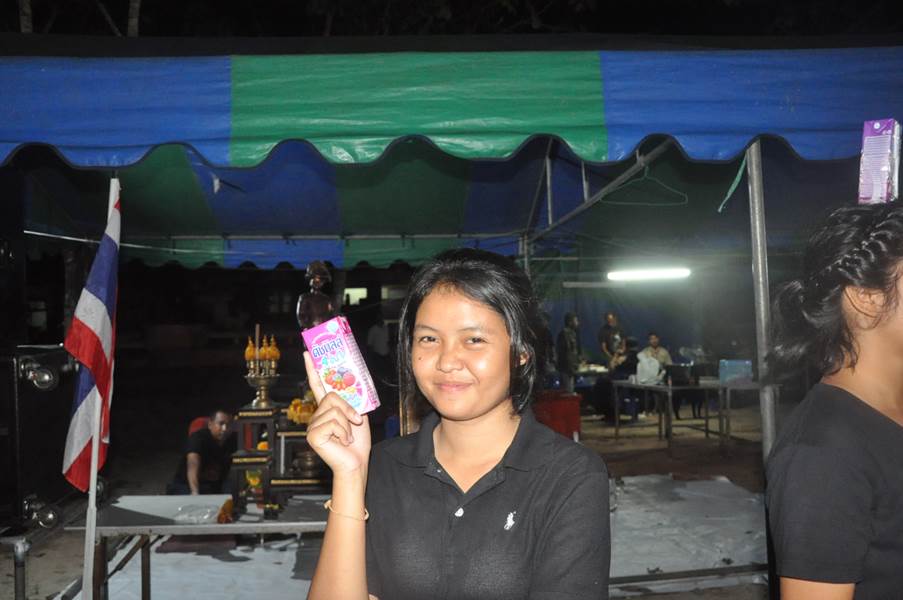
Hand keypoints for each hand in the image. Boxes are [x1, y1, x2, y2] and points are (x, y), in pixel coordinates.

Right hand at [303, 352, 371, 477]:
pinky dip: (343, 432)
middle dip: (348, 409)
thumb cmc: (357, 442)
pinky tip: (342, 442)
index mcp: (326, 409)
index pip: (317, 385)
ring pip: (335, 410)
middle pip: (331, 396)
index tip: (308, 353)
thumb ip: (354, 400)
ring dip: (348, 424)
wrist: (356, 463)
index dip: (312, 369)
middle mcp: (316, 415)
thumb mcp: (359, 415)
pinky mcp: (312, 435)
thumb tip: (355, 382)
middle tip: (355, 423)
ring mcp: (312, 425)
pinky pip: (333, 422)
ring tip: (347, 437)